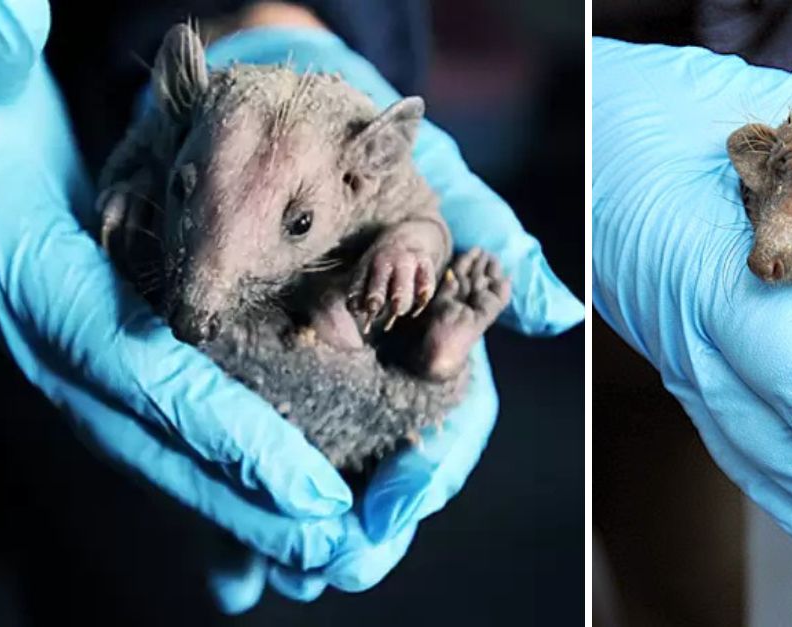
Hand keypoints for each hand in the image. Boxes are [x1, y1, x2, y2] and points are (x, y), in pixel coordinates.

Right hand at [0, 0, 357, 587]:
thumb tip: (3, 25)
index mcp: (33, 272)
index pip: (140, 368)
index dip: (224, 435)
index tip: (307, 491)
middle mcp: (54, 332)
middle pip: (160, 436)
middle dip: (250, 498)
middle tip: (336, 549)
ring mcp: (76, 354)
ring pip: (166, 448)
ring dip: (244, 508)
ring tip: (323, 554)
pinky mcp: (107, 355)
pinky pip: (166, 430)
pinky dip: (222, 480)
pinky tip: (272, 531)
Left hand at [189, 26, 582, 610]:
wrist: (288, 116)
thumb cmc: (377, 150)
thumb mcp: (443, 188)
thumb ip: (499, 248)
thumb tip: (560, 315)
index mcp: (435, 343)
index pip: (448, 423)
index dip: (429, 470)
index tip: (397, 508)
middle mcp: (382, 373)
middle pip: (383, 466)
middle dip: (364, 525)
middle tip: (335, 565)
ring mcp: (321, 382)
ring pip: (322, 473)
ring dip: (300, 534)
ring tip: (282, 574)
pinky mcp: (256, 379)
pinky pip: (248, 454)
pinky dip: (238, 508)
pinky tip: (230, 564)